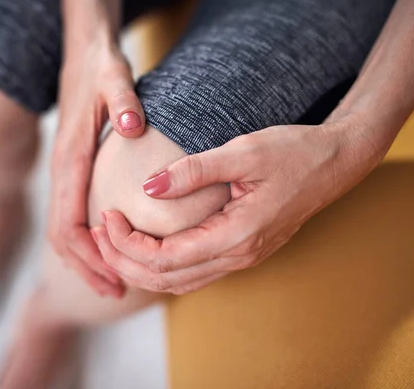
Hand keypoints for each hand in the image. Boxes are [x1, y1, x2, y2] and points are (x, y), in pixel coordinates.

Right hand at [49, 43, 145, 297]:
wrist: (82, 54)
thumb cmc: (100, 68)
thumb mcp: (115, 77)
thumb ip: (124, 100)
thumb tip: (133, 126)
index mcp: (70, 158)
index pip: (68, 223)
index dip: (89, 257)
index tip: (114, 280)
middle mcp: (62, 171)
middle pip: (61, 237)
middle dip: (86, 269)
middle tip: (116, 294)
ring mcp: (65, 171)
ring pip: (63, 229)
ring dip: (85, 260)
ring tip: (113, 282)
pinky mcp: (72, 168)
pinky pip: (70, 215)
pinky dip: (84, 241)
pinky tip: (107, 249)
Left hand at [92, 118, 381, 294]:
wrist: (334, 162)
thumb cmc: (292, 151)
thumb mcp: (243, 151)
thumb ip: (194, 170)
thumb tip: (148, 186)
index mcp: (237, 235)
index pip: (165, 258)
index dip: (127, 243)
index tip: (106, 213)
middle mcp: (238, 256)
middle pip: (165, 279)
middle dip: (123, 260)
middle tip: (98, 229)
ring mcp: (240, 258)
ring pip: (177, 282)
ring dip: (139, 267)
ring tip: (111, 239)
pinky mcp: (240, 251)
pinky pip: (191, 272)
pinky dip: (160, 266)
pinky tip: (143, 245)